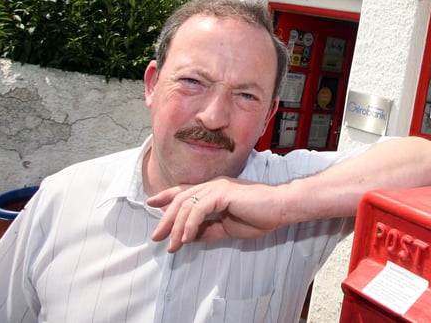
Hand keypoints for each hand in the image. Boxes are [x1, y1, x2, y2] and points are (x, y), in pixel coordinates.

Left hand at [147, 177, 284, 252]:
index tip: (151, 203)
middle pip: (180, 199)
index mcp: (215, 191)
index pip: (185, 191)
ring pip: (186, 204)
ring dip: (176, 227)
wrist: (280, 208)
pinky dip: (190, 224)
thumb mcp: (227, 228)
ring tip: (173, 245)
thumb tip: (188, 236)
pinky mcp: (223, 193)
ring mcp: (218, 188)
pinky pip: (199, 209)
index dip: (166, 196)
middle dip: (165, 219)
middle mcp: (213, 185)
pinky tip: (187, 238)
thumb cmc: (260, 216)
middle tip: (156, 237)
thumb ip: (208, 230)